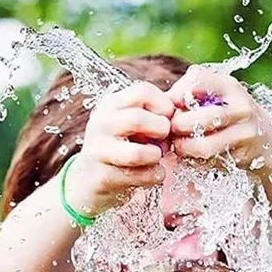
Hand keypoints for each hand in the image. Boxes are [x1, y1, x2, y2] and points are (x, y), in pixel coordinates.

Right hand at [64, 82, 174, 216]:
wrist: (89, 181)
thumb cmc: (122, 148)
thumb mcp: (133, 125)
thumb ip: (155, 114)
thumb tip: (182, 112)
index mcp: (111, 105)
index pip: (142, 90)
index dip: (164, 104)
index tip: (168, 119)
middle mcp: (101, 123)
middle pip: (138, 119)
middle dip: (161, 131)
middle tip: (164, 141)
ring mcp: (98, 151)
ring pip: (138, 153)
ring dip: (156, 156)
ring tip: (157, 157)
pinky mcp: (102, 177)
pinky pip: (139, 176)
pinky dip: (155, 176)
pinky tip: (154, 174)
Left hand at [168, 68, 271, 170]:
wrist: (263, 139)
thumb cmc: (227, 113)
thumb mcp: (215, 94)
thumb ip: (188, 93)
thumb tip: (161, 104)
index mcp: (230, 86)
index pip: (197, 80)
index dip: (177, 94)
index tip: (172, 105)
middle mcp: (241, 108)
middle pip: (199, 119)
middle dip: (178, 126)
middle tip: (172, 131)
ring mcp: (244, 134)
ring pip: (204, 146)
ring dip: (185, 148)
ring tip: (179, 146)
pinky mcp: (241, 156)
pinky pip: (210, 162)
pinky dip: (195, 160)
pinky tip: (192, 155)